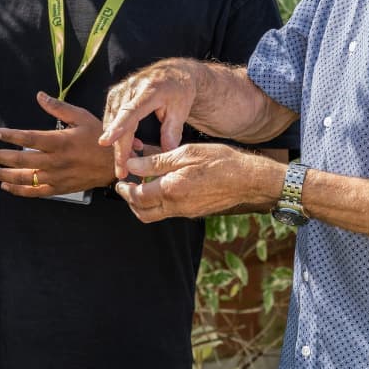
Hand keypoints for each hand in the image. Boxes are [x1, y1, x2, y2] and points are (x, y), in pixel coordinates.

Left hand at [0, 92, 114, 197]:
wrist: (115, 164)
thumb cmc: (99, 138)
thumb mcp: (82, 117)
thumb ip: (59, 108)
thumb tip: (40, 96)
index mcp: (59, 142)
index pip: (28, 138)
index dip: (9, 136)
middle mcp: (55, 161)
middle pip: (20, 160)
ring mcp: (56, 177)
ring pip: (23, 178)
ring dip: (3, 175)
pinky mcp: (59, 188)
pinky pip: (34, 192)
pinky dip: (18, 190)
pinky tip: (6, 186)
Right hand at [100, 59, 200, 178]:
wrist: (174, 73)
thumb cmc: (179, 90)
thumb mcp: (181, 110)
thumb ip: (172, 132)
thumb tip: (167, 154)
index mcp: (149, 90)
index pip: (129, 111)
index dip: (117, 128)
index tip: (105, 142)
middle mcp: (131, 88)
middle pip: (118, 122)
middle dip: (119, 149)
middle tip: (122, 170)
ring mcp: (120, 90)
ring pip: (111, 122)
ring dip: (119, 143)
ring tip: (134, 155)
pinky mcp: (115, 94)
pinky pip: (111, 118)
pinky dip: (118, 133)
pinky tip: (132, 142)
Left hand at [115, 143, 280, 222]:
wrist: (247, 179)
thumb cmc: (219, 161)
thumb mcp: (186, 153)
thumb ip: (157, 161)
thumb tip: (132, 165)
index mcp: (171, 189)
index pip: (138, 196)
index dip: (125, 190)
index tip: (121, 182)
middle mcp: (176, 206)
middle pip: (143, 212)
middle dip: (130, 202)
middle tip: (125, 188)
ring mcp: (186, 211)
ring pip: (156, 215)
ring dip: (144, 204)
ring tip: (142, 187)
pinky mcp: (195, 212)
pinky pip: (170, 212)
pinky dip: (160, 203)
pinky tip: (163, 187)